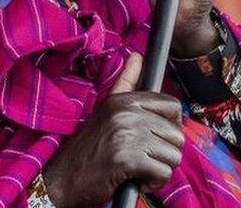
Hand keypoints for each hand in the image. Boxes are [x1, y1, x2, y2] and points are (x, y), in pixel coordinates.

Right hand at [42, 54, 184, 207]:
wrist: (64, 179)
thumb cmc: (89, 149)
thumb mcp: (106, 111)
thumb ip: (125, 83)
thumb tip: (137, 56)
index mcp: (123, 100)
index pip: (172, 106)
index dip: (168, 126)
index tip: (151, 136)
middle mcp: (125, 113)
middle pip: (177, 134)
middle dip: (163, 152)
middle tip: (140, 157)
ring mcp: (126, 135)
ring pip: (173, 155)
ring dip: (158, 169)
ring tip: (135, 168)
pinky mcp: (128, 159)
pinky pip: (163, 173)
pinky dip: (152, 183)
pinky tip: (133, 179)